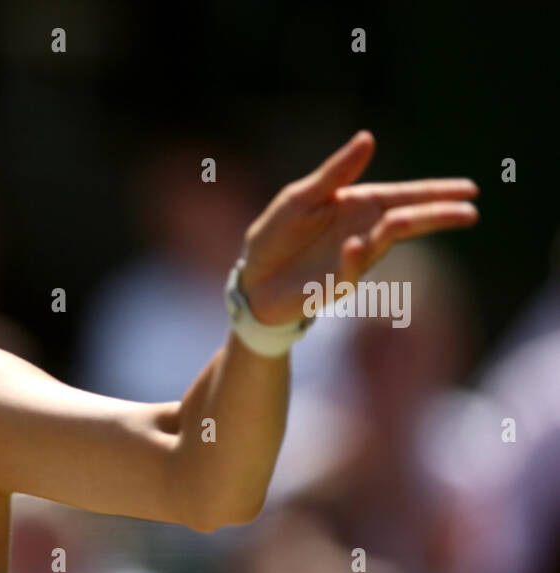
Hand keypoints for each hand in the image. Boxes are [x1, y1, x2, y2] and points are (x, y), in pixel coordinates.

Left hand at [238, 131, 477, 325]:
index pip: (404, 197)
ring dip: (398, 230)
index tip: (469, 189)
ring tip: (413, 217)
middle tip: (469, 212)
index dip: (435, 193)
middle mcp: (363, 233)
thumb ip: (334, 172)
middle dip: (436, 216)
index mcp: (358, 207)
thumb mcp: (300, 197)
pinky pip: (349, 271)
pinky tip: (356, 245)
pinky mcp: (333, 285)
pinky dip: (354, 259)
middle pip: (406, 221)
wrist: (252, 280)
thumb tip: (368, 138)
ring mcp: (352, 260)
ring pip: (383, 244)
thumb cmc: (276, 237)